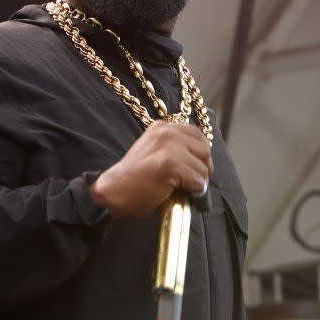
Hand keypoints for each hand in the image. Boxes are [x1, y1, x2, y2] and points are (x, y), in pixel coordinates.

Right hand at [90, 121, 212, 217]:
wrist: (114, 190)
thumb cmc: (135, 176)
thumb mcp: (154, 150)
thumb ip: (174, 147)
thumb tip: (202, 158)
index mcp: (162, 126)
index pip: (197, 134)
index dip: (201, 153)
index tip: (197, 166)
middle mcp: (166, 131)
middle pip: (204, 149)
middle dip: (204, 167)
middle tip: (196, 180)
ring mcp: (168, 146)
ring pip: (202, 166)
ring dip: (199, 181)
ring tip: (188, 188)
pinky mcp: (169, 164)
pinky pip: (196, 179)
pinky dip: (195, 189)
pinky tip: (183, 192)